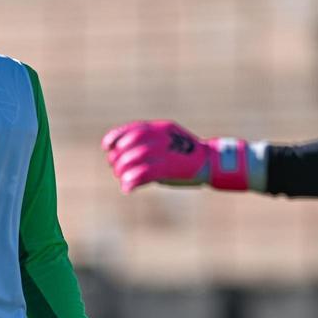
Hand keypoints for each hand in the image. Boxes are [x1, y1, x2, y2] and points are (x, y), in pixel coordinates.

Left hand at [102, 120, 250, 192]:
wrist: (210, 162)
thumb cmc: (185, 155)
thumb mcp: (168, 141)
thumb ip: (148, 143)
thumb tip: (122, 152)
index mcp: (161, 128)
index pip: (132, 129)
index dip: (115, 137)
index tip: (107, 147)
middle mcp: (161, 137)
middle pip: (130, 145)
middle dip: (118, 158)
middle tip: (116, 168)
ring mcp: (165, 152)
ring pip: (134, 158)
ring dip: (123, 171)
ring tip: (122, 179)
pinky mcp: (168, 168)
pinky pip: (143, 174)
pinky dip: (131, 182)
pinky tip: (127, 189)